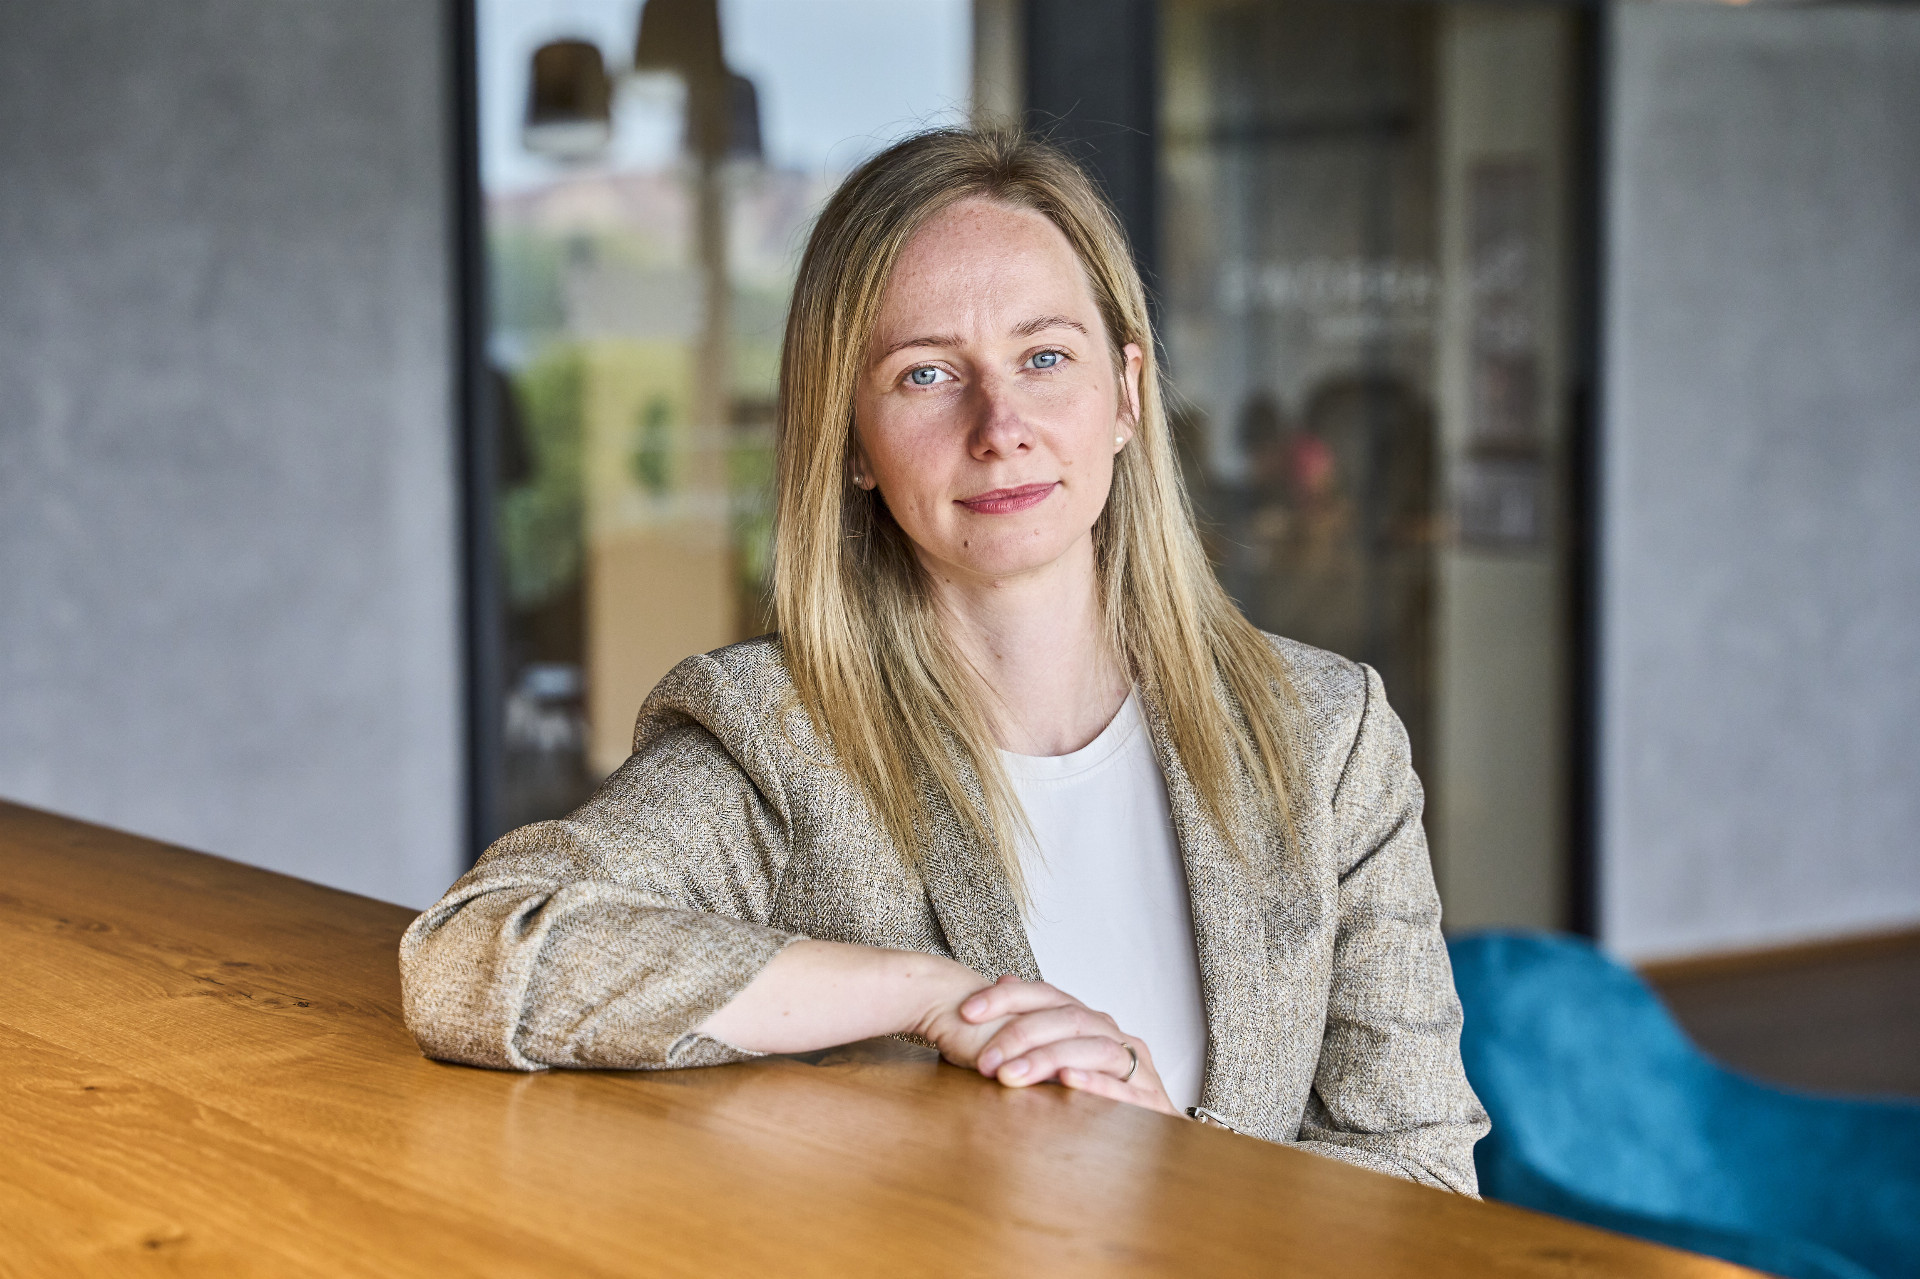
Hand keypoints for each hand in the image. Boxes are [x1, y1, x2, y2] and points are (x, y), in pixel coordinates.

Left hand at [936, 975, 1179, 1116]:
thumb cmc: (1097, 1093)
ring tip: (1009, 1075)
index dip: (1006, 999)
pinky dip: (1095, 1083)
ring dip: (1047, 1059)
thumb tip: (1003, 980)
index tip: (967, 1012)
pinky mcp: (1150, 1100)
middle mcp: (1112, 1034)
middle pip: (1067, 1018)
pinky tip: (1066, 1082)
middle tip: (983, 1060)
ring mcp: (1134, 1065)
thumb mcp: (1060, 1054)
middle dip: (1020, 1034)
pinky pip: (1124, 1087)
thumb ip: (1036, 1022)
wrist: (1150, 1141)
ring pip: (1093, 1048)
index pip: (1046, 995)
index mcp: (1088, 1020)